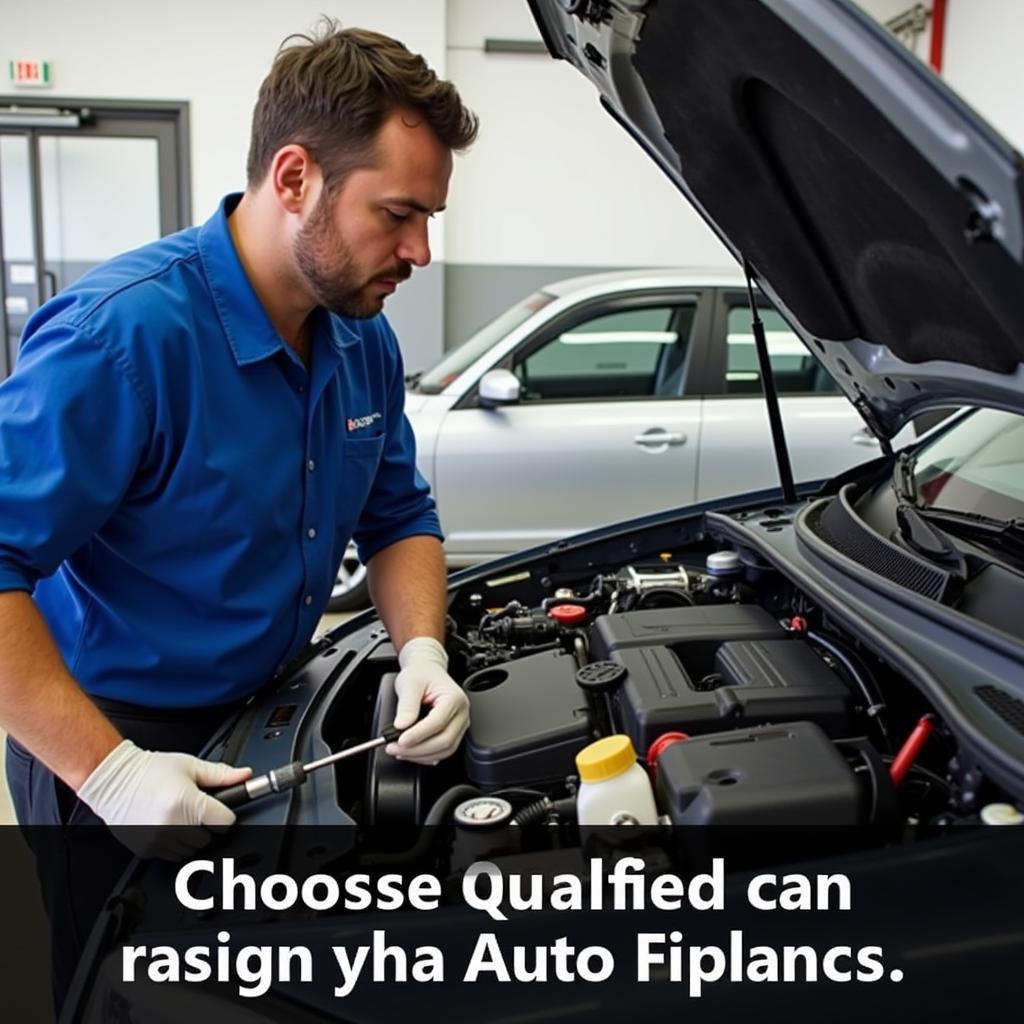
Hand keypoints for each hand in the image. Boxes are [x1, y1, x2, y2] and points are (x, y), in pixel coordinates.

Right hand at [76, 739, 251, 859]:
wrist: (114, 779)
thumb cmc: (149, 770)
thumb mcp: (190, 766)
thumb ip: (221, 774)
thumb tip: (245, 776)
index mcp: (186, 803)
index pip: (225, 823)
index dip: (224, 813)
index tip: (218, 808)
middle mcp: (172, 825)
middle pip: (208, 838)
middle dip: (206, 825)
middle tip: (194, 809)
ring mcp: (157, 840)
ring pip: (191, 850)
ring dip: (190, 837)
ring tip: (179, 816)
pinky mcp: (145, 850)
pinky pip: (172, 855)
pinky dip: (174, 844)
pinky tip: (166, 825)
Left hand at [387, 636, 469, 764]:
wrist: (427, 671)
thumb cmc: (421, 674)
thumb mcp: (409, 684)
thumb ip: (406, 706)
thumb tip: (401, 726)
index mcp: (454, 698)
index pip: (438, 723)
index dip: (418, 735)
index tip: (400, 740)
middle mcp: (461, 713)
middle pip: (444, 741)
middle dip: (417, 750)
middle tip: (394, 748)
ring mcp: (459, 724)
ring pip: (445, 750)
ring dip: (421, 755)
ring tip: (399, 751)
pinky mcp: (454, 733)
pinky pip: (443, 751)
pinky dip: (426, 756)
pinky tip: (410, 752)